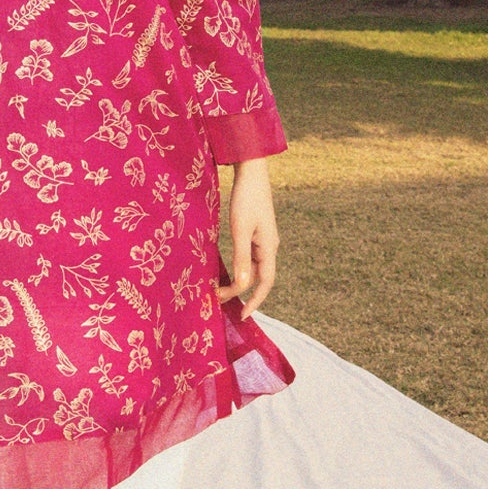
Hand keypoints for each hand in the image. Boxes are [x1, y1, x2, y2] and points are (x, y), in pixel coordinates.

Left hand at [217, 156, 278, 319]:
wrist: (251, 173)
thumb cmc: (246, 199)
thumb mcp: (240, 229)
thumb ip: (241, 258)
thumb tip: (242, 285)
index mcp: (269, 248)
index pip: (265, 283)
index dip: (255, 301)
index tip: (243, 315)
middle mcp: (269, 247)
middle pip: (257, 278)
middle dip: (240, 292)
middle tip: (218, 300)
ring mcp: (263, 241)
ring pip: (251, 268)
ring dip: (237, 280)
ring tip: (218, 289)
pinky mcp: (255, 234)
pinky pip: (248, 257)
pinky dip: (237, 268)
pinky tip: (225, 271)